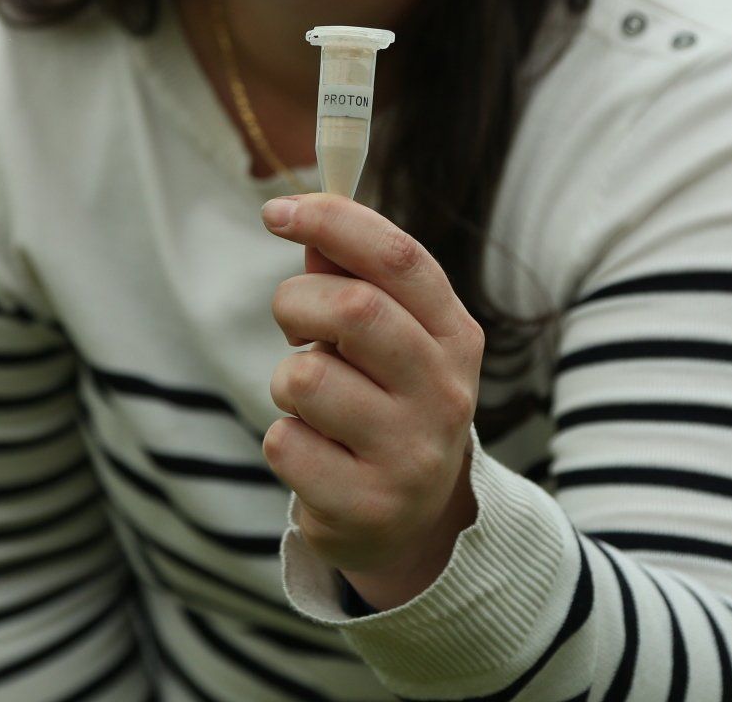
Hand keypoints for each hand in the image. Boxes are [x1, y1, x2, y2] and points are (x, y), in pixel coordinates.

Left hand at [260, 193, 483, 608]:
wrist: (406, 522)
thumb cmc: (384, 403)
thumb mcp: (387, 338)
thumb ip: (351, 276)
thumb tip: (305, 218)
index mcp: (456, 336)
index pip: (399, 258)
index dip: (333, 221)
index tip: (275, 210)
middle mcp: (446, 394)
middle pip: (354, 309)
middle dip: (297, 302)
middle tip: (291, 323)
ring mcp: (411, 455)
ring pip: (307, 378)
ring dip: (286, 381)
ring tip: (311, 402)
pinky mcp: (366, 505)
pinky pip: (285, 442)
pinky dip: (284, 439)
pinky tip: (315, 454)